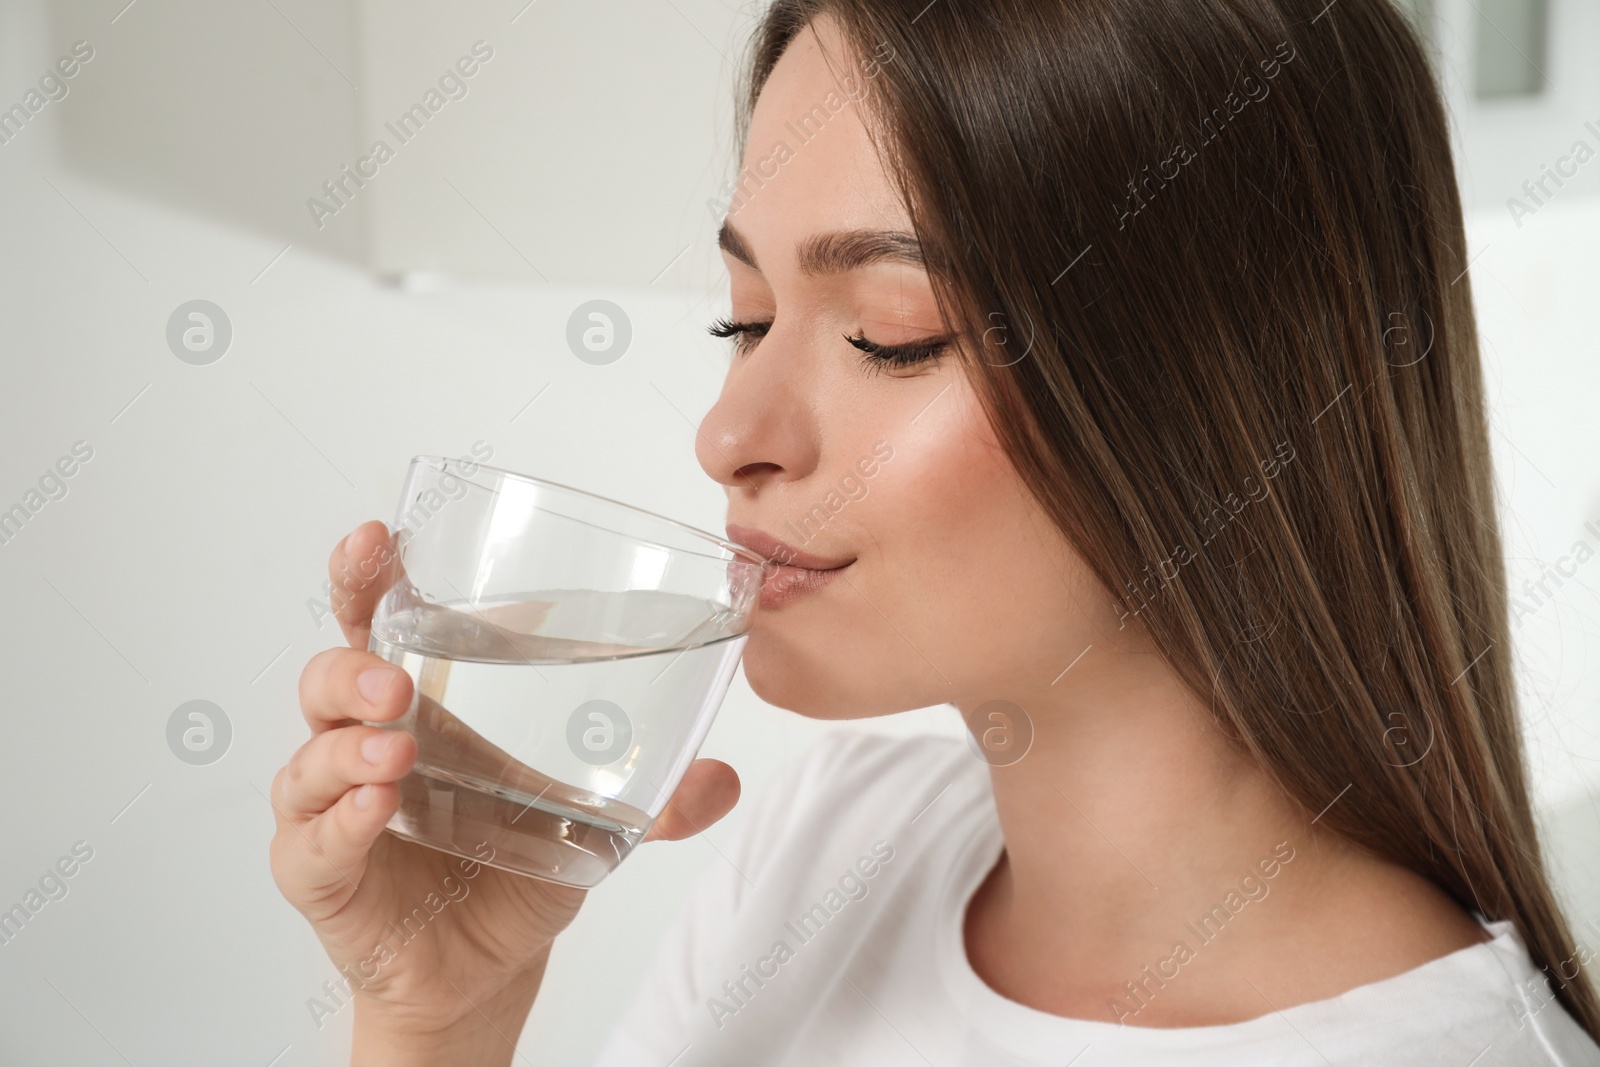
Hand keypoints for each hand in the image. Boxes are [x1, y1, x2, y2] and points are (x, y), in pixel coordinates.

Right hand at [268, 521, 741, 1055]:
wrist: (486, 967)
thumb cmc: (515, 865)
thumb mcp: (593, 822)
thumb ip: (659, 802)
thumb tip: (725, 780)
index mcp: (424, 706)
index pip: (379, 623)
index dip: (366, 578)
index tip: (375, 538)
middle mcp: (365, 745)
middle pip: (328, 677)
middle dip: (352, 666)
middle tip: (396, 680)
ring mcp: (334, 810)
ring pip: (311, 759)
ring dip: (349, 746)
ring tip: (398, 751)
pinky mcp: (323, 875)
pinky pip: (314, 842)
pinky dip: (342, 821)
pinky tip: (377, 809)